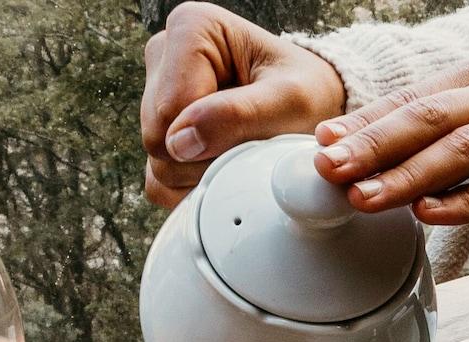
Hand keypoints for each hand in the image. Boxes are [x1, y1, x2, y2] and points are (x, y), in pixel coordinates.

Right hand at [141, 2, 345, 207]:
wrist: (314, 109)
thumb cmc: (305, 94)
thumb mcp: (290, 101)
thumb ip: (238, 116)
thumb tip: (179, 142)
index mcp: (191, 27)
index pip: (170, 107)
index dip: (210, 136)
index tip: (250, 128)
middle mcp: (164, 54)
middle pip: (157, 135)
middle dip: (206, 157)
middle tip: (249, 144)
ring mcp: (154, 93)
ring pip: (157, 162)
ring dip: (202, 174)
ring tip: (240, 151)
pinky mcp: (156, 131)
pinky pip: (158, 181)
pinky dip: (193, 188)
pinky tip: (223, 167)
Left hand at [310, 40, 468, 224]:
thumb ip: (457, 112)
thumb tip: (389, 139)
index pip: (415, 95)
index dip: (367, 120)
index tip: (322, 140)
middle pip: (428, 117)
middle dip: (374, 144)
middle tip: (328, 166)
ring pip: (462, 150)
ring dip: (409, 175)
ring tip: (365, 196)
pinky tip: (432, 212)